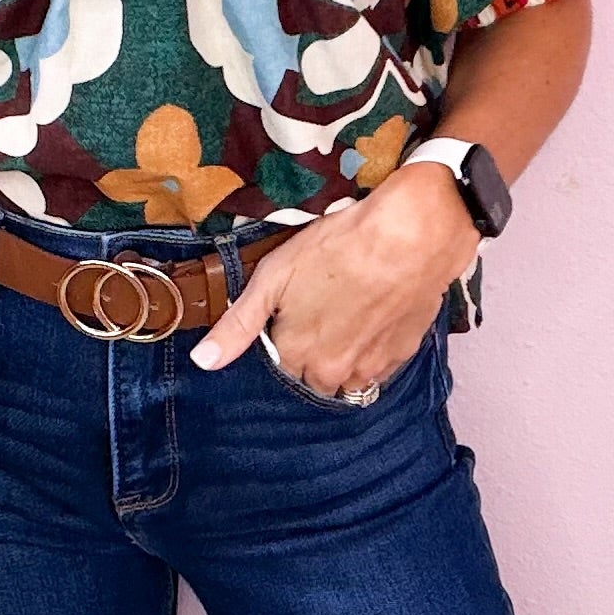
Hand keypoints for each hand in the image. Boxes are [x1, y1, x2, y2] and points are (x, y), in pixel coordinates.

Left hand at [191, 161, 477, 396]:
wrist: (411, 236)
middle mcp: (332, 373)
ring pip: (346, 378)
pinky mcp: (402, 355)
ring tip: (349, 314)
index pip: (279, 365)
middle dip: (312, 352)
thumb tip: (202, 361)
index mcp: (295, 356)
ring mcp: (370, 368)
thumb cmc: (338, 248)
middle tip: (323, 308)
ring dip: (343, 358)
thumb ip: (238, 325)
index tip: (294, 309)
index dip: (284, 335)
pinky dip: (373, 351)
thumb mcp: (273, 277)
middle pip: (312, 376)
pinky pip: (378, 368)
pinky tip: (374, 317)